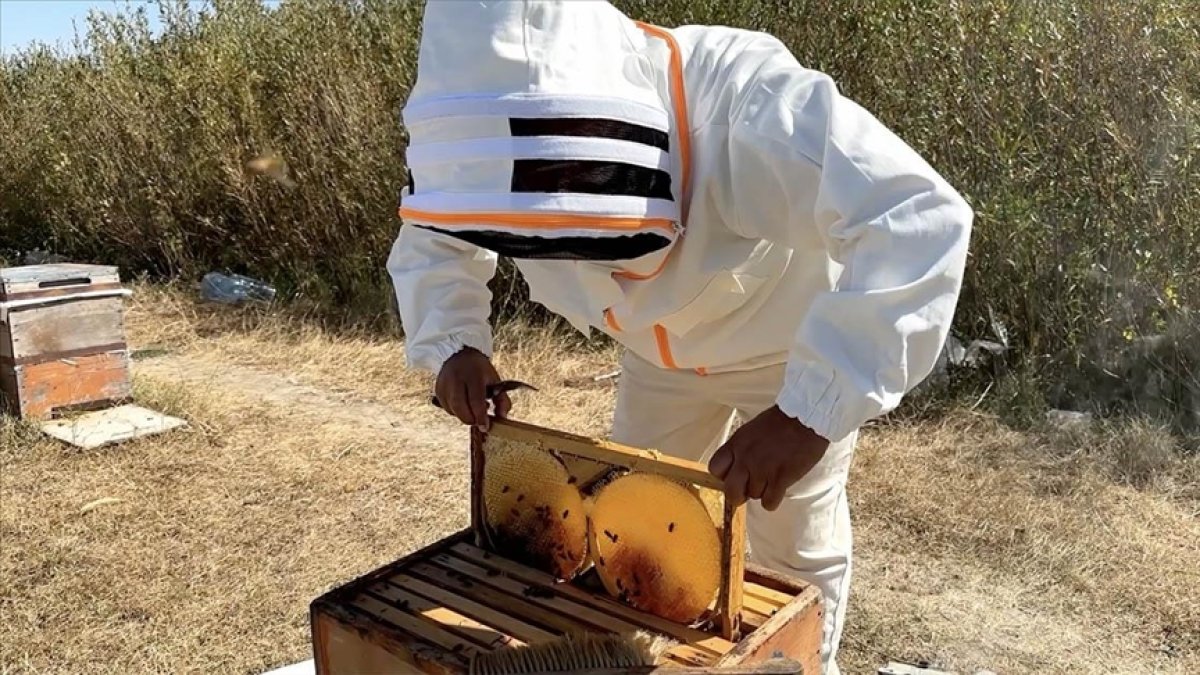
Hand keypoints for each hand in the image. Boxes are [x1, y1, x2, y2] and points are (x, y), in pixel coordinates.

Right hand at [434, 347, 511, 429]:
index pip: (475, 401)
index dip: (480, 417)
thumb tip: (502, 417)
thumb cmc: (479, 369)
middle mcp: (456, 379)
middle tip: (479, 420)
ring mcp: (444, 384)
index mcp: (474, 375)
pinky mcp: (438, 390)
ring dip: (464, 415)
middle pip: (460, 408)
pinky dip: (456, 411)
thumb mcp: (495, 380)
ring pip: (452, 410)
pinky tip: (463, 403)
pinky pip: (447, 408)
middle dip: (471, 419)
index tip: (485, 427)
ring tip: (472, 407)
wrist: (458, 354)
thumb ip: (501, 399)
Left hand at [708, 406, 828, 510]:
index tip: (733, 476)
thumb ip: (741, 449)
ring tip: (773, 478)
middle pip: (730, 491)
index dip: (724, 476)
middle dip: (739, 494)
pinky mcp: (780, 479)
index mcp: (736, 444)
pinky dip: (774, 500)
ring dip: (762, 492)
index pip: (715, 468)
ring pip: (753, 496)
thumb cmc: (781, 422)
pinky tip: (780, 489)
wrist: (806, 417)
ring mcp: (762, 470)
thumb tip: (736, 467)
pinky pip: (769, 503)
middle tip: (749, 489)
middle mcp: (745, 458)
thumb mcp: (751, 430)